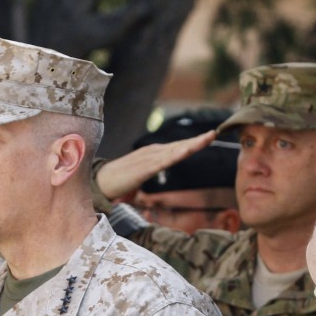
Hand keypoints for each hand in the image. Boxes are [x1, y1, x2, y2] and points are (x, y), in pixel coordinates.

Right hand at [95, 130, 216, 199]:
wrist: (99, 183)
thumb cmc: (119, 181)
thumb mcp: (141, 177)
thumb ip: (151, 175)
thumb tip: (155, 183)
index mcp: (154, 155)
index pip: (178, 147)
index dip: (194, 142)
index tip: (210, 137)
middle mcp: (153, 153)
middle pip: (180, 145)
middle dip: (198, 140)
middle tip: (215, 132)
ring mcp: (149, 159)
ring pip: (175, 151)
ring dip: (192, 144)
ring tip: (208, 137)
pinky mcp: (144, 169)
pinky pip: (163, 162)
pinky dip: (176, 155)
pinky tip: (187, 151)